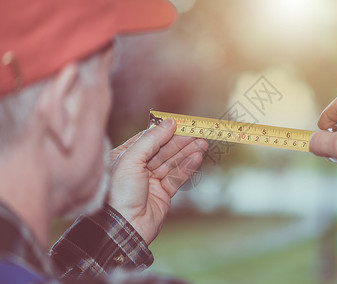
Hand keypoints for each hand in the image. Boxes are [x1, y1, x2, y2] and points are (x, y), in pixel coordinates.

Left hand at [107, 119, 207, 243]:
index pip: (148, 139)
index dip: (165, 130)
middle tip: (198, 132)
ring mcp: (151, 182)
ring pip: (173, 162)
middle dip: (181, 141)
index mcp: (124, 157)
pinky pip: (177, 177)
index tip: (181, 123)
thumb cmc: (119, 193)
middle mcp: (137, 168)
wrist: (123, 228)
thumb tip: (170, 122)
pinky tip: (197, 157)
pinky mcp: (163, 194)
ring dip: (188, 152)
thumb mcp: (131, 159)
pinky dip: (188, 167)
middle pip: (163, 149)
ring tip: (203, 143)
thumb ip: (151, 139)